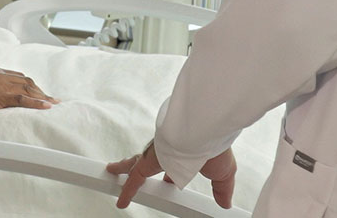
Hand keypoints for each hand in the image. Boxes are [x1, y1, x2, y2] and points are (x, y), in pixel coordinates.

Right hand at [0, 64, 56, 118]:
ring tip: (54, 104)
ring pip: (27, 88)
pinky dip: (36, 102)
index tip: (39, 93)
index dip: (31, 86)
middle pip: (26, 81)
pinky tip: (46, 107)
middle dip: (40, 91)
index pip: (18, 76)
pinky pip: (21, 98)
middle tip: (52, 100)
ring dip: (42, 96)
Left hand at [106, 142, 234, 209]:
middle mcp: (166, 155)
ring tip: (112, 173)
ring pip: (135, 166)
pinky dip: (126, 192)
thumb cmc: (215, 147)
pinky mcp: (146, 163)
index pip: (173, 168)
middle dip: (141, 169)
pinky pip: (132, 180)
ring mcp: (154, 158)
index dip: (170, 177)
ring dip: (124, 171)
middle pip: (148, 163)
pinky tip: (121, 202)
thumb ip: (221, 190)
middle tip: (135, 175)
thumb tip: (224, 202)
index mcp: (184, 155)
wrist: (205, 134)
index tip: (170, 182)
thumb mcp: (222, 175)